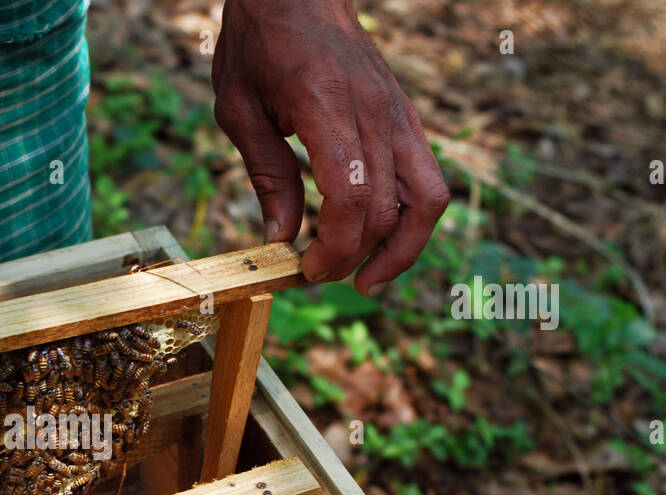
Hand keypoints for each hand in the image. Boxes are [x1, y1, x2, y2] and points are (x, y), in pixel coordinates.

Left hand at [212, 0, 449, 294]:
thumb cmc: (260, 45)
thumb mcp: (238, 110)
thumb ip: (266, 175)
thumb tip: (282, 238)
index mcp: (327, 108)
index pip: (352, 199)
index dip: (335, 248)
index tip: (307, 269)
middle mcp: (375, 113)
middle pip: (386, 210)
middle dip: (354, 257)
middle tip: (317, 275)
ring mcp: (398, 116)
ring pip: (426, 199)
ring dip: (402, 250)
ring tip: (368, 279)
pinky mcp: (406, 120)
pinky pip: (427, 180)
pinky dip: (410, 220)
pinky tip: (380, 241)